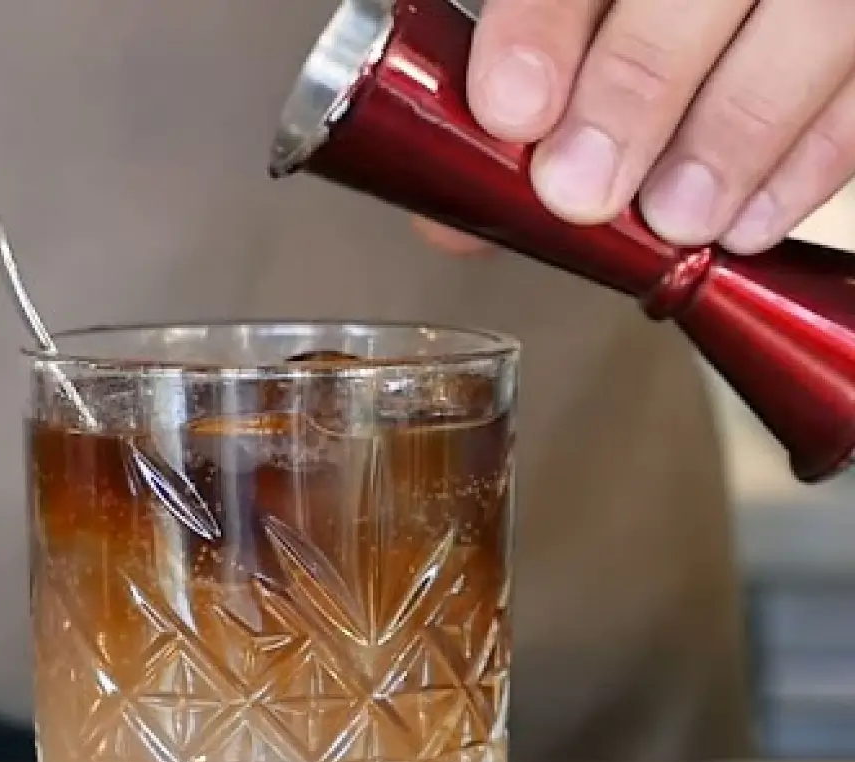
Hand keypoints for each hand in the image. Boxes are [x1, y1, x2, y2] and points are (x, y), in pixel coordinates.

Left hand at [419, 0, 854, 255]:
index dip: (546, 20)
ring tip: (678, 219)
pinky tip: (751, 220)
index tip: (513, 106)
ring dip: (738, 131)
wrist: (724, 6)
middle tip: (585, 189)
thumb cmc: (630, 18)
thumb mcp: (579, 12)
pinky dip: (814, 157)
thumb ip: (520, 85)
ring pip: (820, 21)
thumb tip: (461, 217)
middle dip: (639, 84)